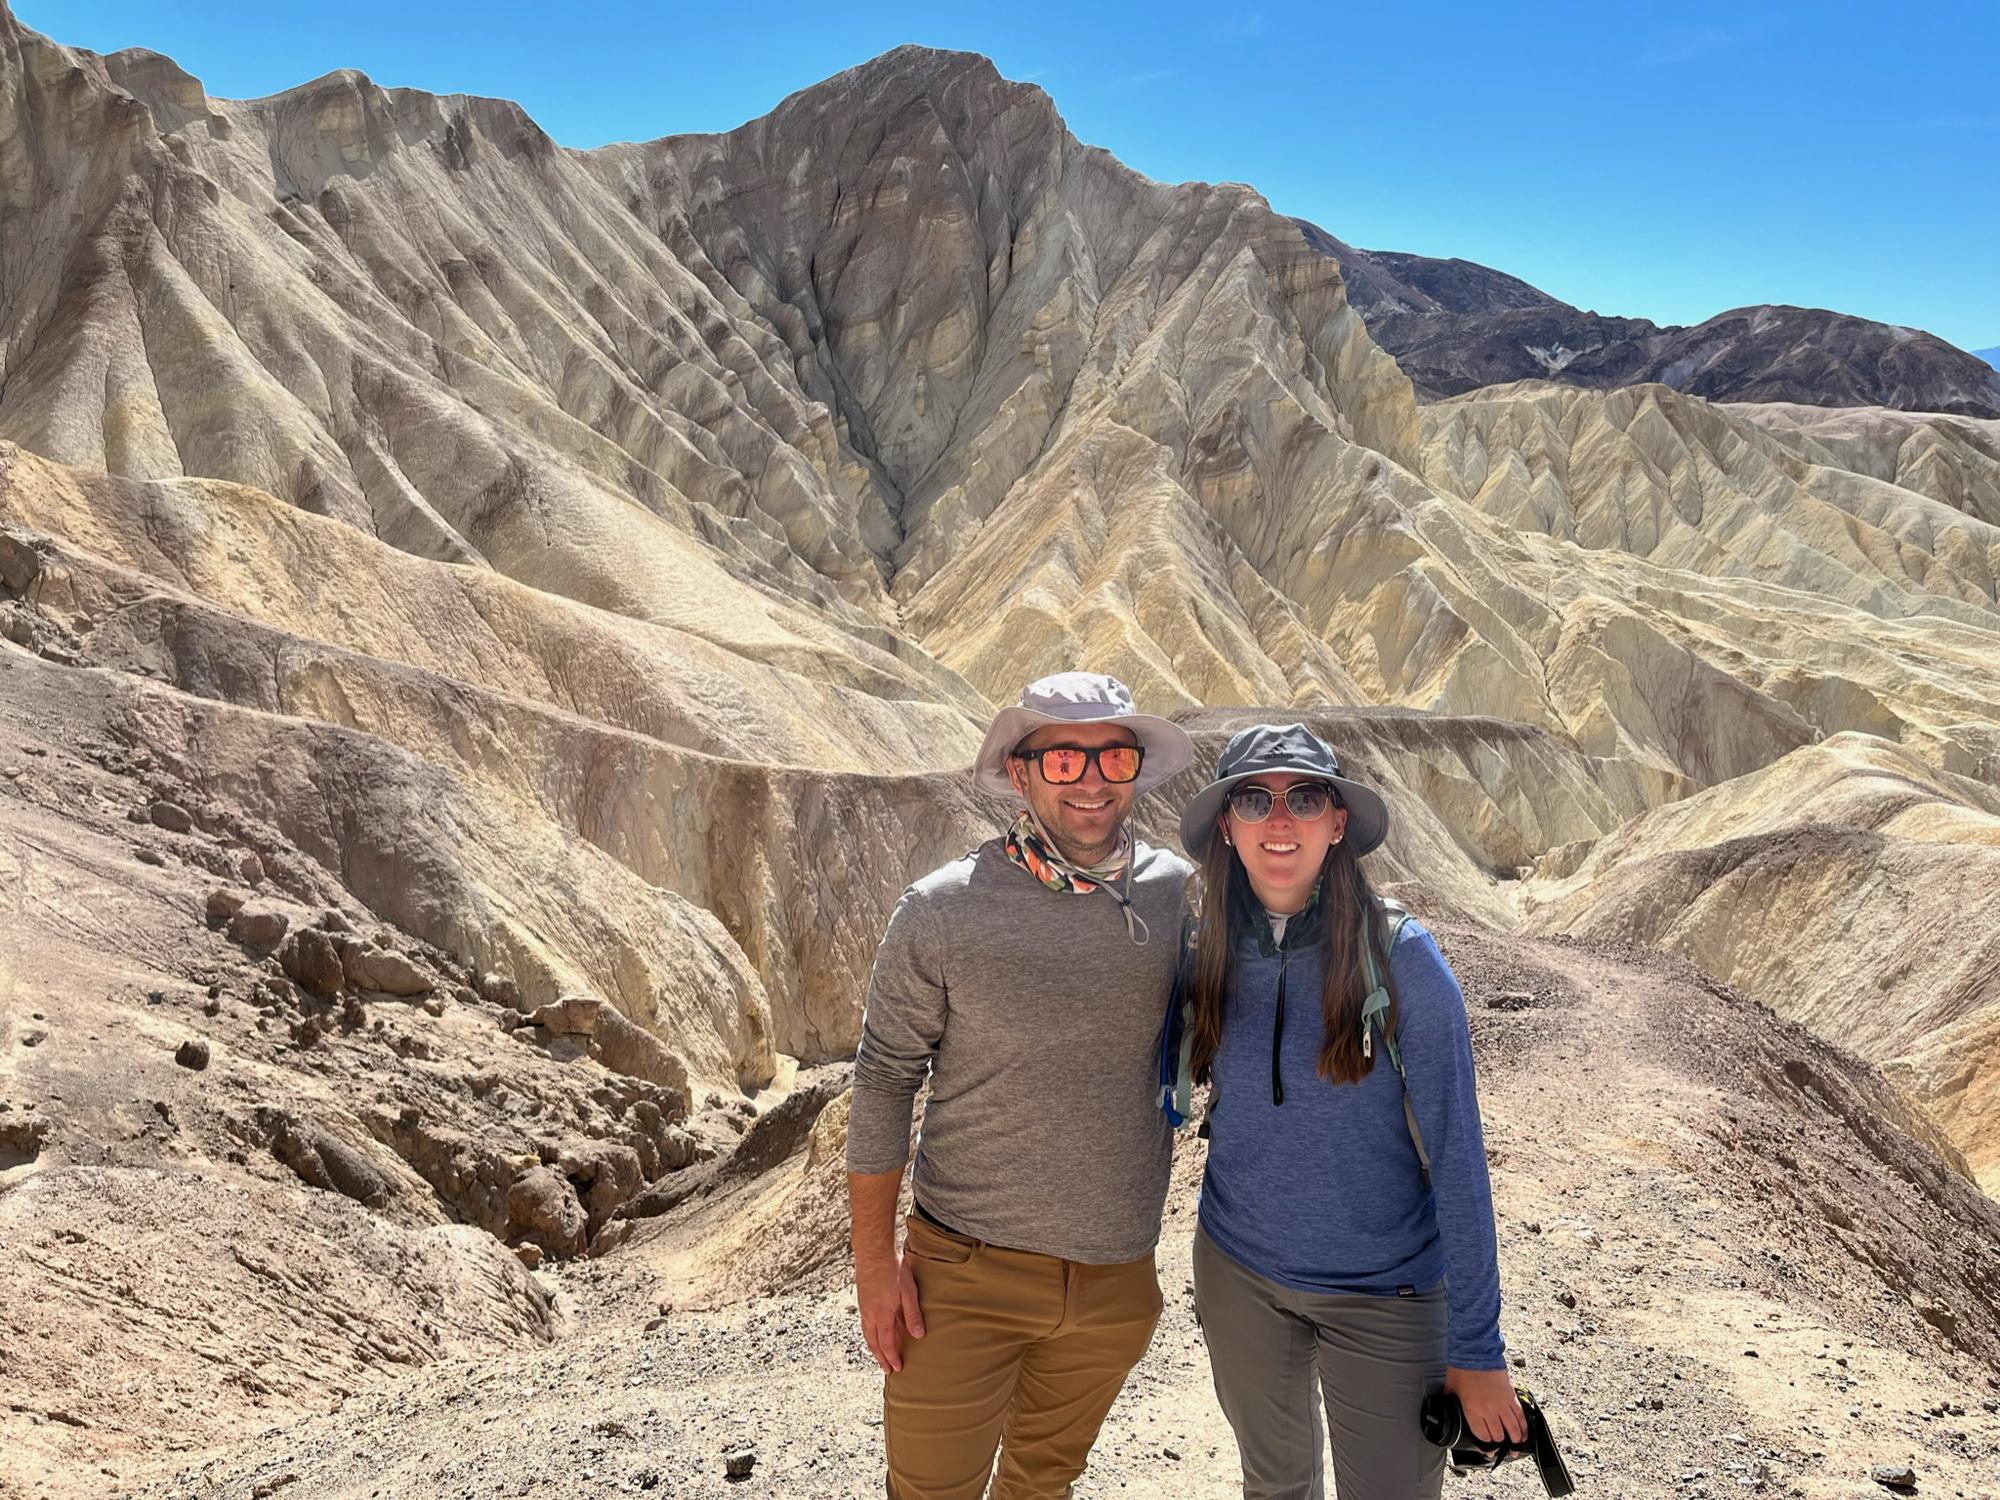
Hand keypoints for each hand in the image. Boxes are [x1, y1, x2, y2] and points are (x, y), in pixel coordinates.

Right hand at [856, 1247, 925, 1373]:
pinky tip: (875, 1332)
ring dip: (874, 1347)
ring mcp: (864, 1307)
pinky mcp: (862, 1299)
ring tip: (880, 1355)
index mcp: (882, 1315)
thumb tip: (918, 1335)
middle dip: (881, 1358)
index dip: (892, 1357)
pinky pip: (865, 1324)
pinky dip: (870, 1334)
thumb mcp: (908, 1291)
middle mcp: (870, 1314)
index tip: (897, 1368)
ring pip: (868, 1334)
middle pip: (874, 1343)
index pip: (887, 1343)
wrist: (873, 1251)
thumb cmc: (893, 1269)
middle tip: (887, 1370)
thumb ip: (913, 1314)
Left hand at [1444, 1365, 1525, 1445]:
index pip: (1482, 1436)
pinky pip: (1520, 1416)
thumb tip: (1443, 1406)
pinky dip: (1523, 1427)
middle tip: (1499, 1451)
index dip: (1486, 1446)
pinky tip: (1524, 1434)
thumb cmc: (1462, 1368)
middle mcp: (1489, 1410)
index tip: (1487, 1450)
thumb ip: (1449, 1401)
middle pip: (1498, 1435)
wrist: (1476, 1351)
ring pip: (1512, 1429)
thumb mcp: (1450, 1388)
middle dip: (1499, 1446)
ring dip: (1515, 1441)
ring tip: (1515, 1448)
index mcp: (1472, 1410)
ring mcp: (1502, 1403)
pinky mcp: (1511, 1396)